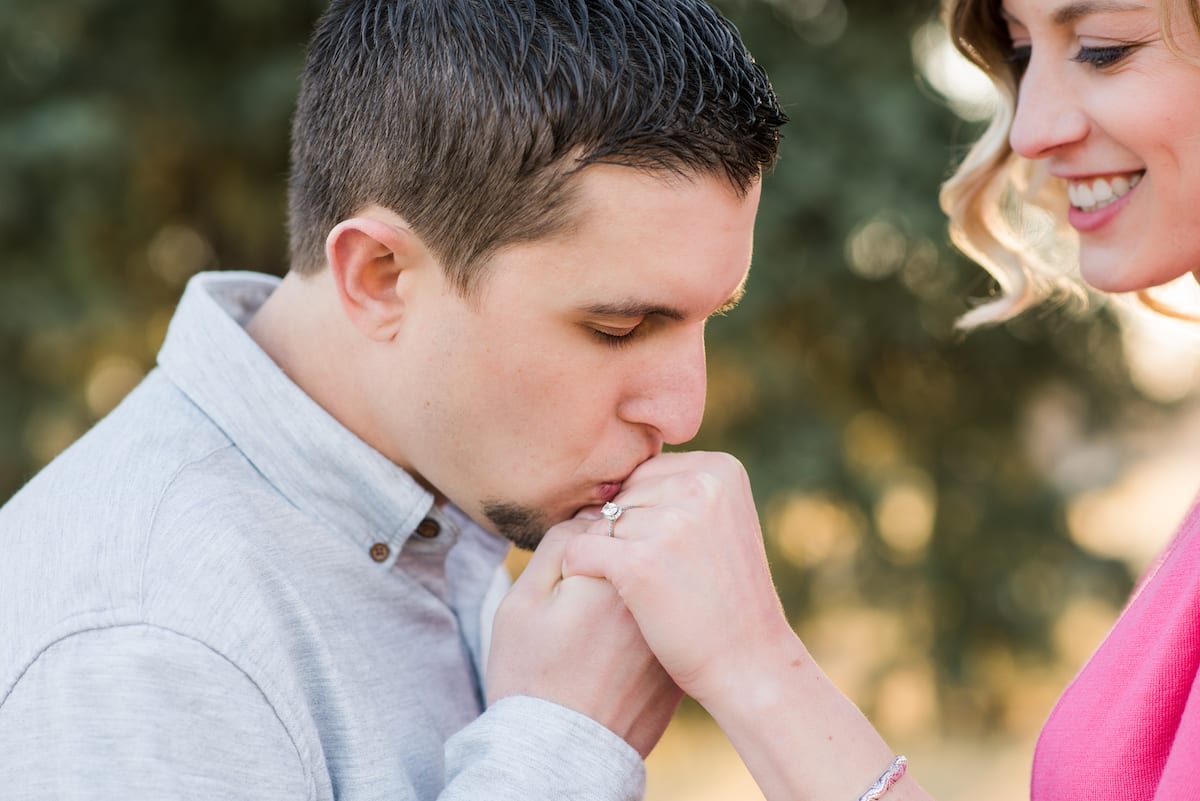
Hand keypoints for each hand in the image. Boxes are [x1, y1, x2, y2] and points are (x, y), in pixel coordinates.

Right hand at [485, 519, 681, 756]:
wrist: (559, 754)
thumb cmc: (530, 676)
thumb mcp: (522, 605)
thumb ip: (557, 547)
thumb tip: (591, 517)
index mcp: (611, 575)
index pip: (614, 517)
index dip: (590, 532)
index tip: (574, 557)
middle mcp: (650, 597)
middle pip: (644, 545)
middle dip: (622, 549)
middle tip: (589, 587)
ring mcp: (669, 630)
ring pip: (658, 581)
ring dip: (640, 579)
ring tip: (603, 617)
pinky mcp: (677, 659)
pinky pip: (665, 618)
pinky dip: (650, 616)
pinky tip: (618, 643)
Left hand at [560, 451, 795, 706]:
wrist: (749, 664)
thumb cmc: (728, 596)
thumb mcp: (722, 523)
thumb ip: (680, 491)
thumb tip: (613, 479)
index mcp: (720, 470)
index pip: (646, 473)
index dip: (642, 515)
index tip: (665, 553)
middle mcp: (698, 487)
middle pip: (623, 496)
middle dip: (624, 534)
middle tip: (649, 576)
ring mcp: (670, 524)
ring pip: (599, 524)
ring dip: (605, 555)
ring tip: (635, 590)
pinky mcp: (639, 562)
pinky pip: (578, 550)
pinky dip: (577, 570)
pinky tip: (593, 592)